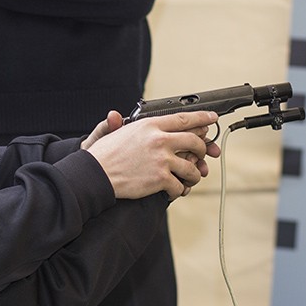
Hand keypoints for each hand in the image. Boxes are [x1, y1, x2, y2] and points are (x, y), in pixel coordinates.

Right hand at [85, 111, 218, 200]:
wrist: (94, 174)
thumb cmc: (103, 155)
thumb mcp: (117, 132)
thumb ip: (129, 125)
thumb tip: (119, 115)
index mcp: (150, 126)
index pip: (183, 119)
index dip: (201, 119)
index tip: (211, 119)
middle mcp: (159, 140)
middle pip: (195, 141)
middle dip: (203, 149)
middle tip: (201, 154)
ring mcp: (162, 160)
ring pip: (192, 168)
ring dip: (193, 175)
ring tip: (187, 178)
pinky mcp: (160, 179)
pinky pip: (180, 186)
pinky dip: (178, 191)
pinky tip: (172, 190)